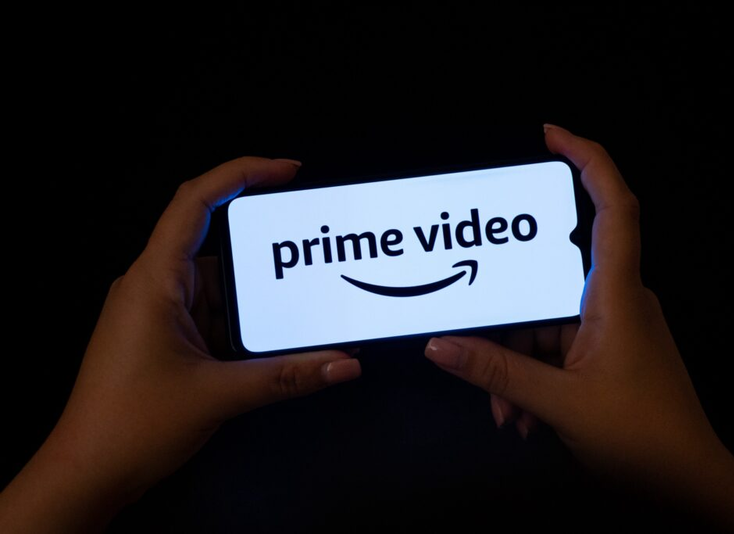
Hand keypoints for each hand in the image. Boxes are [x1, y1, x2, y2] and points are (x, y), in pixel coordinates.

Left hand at [0, 157, 361, 532]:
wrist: (87, 473)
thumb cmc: (131, 425)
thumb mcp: (218, 395)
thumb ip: (286, 377)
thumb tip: (345, 363)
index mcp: (154, 280)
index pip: (195, 202)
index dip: (241, 174)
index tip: (287, 171)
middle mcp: (155, 287)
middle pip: (218, 246)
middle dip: (266, 256)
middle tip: (312, 254)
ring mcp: (159, 312)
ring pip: (220, 287)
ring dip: (258, 298)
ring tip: (303, 303)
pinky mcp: (166, 337)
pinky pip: (214, 315)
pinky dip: (245, 325)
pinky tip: (276, 340)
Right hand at [424, 126, 733, 532]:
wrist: (689, 483)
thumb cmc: (640, 435)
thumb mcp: (559, 402)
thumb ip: (497, 371)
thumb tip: (440, 346)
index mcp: (616, 294)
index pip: (614, 207)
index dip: (587, 160)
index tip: (551, 135)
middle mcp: (616, 300)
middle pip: (550, 282)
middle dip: (511, 322)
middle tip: (480, 351)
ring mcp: (613, 328)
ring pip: (548, 324)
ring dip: (519, 365)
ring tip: (505, 412)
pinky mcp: (608, 352)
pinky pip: (558, 348)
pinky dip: (535, 376)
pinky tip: (521, 416)